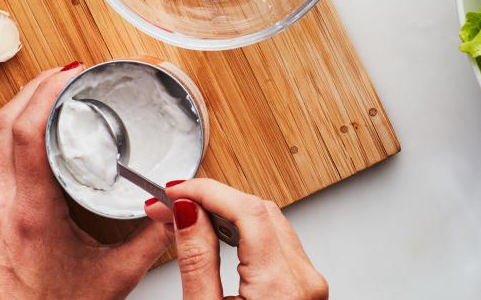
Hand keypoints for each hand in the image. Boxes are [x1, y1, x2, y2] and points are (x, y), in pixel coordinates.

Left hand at [0, 64, 170, 299]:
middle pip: (2, 124)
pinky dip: (4, 134)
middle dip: (33, 88)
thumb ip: (151, 239)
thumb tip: (177, 206)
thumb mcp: (114, 278)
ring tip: (48, 93)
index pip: (26, 132)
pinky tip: (26, 133)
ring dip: (15, 108)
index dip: (46, 91)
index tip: (71, 72)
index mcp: (30, 212)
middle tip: (65, 73)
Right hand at [145, 179, 328, 299]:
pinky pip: (276, 243)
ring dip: (228, 212)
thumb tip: (185, 213)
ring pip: (270, 223)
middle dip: (214, 198)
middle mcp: (304, 282)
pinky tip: (217, 232)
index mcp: (281, 288)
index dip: (206, 191)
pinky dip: (244, 231)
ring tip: (187, 215)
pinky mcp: (305, 290)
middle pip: (260, 211)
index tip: (174, 190)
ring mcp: (309, 286)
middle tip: (172, 202)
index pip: (246, 210)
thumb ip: (196, 260)